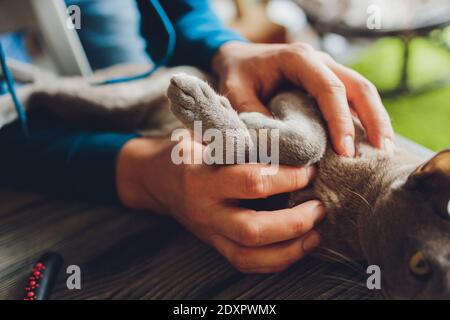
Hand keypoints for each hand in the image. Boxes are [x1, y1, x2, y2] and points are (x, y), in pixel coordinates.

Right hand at [116, 137, 324, 272]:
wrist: (156, 179)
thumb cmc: (187, 150)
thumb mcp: (204, 133)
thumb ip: (236, 133)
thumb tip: (287, 135)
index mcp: (201, 175)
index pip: (251, 181)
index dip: (287, 178)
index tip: (310, 167)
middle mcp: (204, 209)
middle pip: (253, 228)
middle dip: (295, 221)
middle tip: (320, 205)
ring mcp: (208, 231)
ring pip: (250, 253)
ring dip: (291, 247)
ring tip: (317, 231)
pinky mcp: (214, 245)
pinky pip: (245, 263)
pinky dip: (277, 261)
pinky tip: (300, 246)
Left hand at [212, 41, 394, 156]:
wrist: (238, 57)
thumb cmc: (237, 73)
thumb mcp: (235, 93)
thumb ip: (252, 115)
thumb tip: (275, 147)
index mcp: (299, 59)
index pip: (329, 89)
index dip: (340, 120)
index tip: (344, 151)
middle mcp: (319, 61)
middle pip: (358, 86)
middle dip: (374, 118)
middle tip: (381, 150)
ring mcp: (327, 70)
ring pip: (361, 91)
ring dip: (375, 119)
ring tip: (383, 150)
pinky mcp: (327, 83)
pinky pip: (352, 99)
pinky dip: (363, 119)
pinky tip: (368, 141)